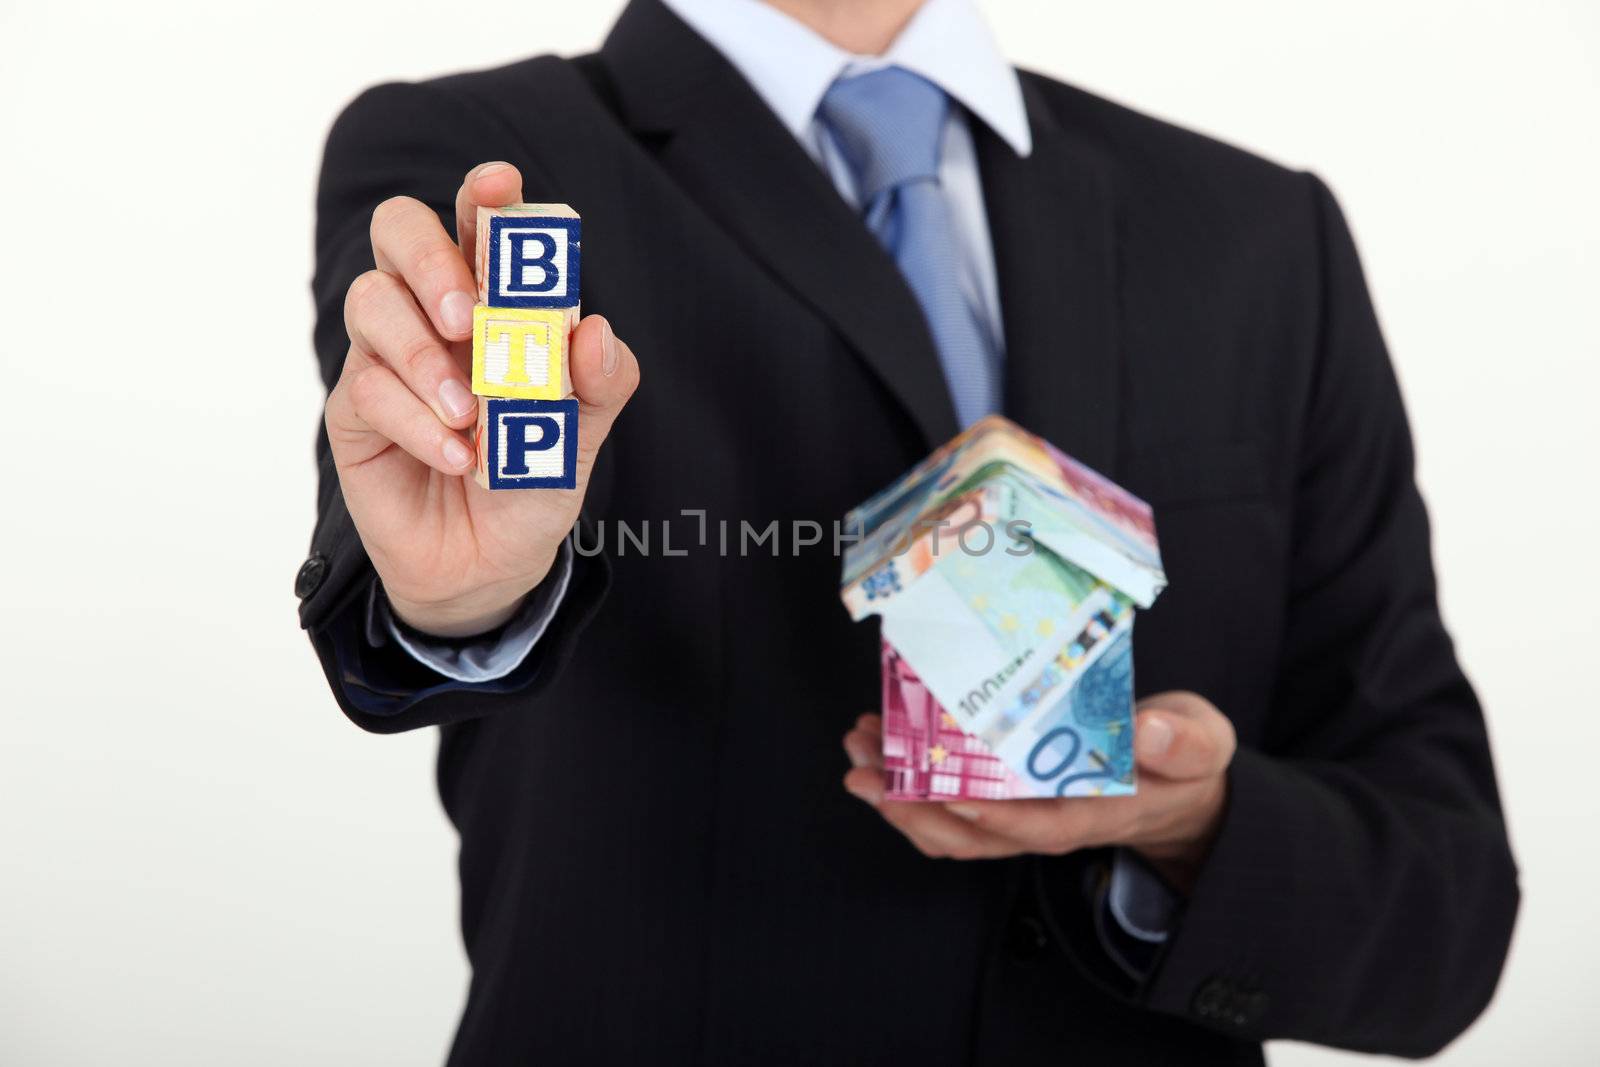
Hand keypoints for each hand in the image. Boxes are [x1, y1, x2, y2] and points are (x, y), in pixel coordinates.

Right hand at [324, 162, 639, 636]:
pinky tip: (457, 455)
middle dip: (431, 261)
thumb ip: (601, 381)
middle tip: (467, 316)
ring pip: (371, 304)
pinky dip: (416, 419)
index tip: (498, 184)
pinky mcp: (355, 411)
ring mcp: (385, 357)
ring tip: (471, 411)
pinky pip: (366, 387)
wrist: (490, 563)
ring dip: (422, 354)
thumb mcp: (582, 430)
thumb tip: (595, 331)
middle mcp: (430, 313)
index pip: (474, 225)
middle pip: (398, 232)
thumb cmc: (531, 476)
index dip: (481, 196)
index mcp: (490, 299)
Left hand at [841, 691, 1235, 892]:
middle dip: (913, 805)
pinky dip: (909, 786)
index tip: (951, 790)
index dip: (994, 815)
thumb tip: (1149, 733)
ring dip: (898, 796)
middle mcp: (1048, 823)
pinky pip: (948, 811)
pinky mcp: (1004, 803)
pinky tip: (881, 751)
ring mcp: (1021, 818)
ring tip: (858, 752)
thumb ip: (1185, 742)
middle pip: (973, 834)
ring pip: (950, 827)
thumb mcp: (1202, 744)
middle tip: (865, 765)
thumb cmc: (1183, 761)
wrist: (1176, 789)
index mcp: (1096, 812)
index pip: (1039, 825)